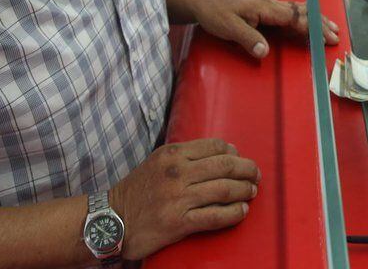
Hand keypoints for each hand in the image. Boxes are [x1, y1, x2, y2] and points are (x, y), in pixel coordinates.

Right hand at [109, 139, 258, 259]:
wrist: (111, 220)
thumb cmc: (137, 190)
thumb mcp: (157, 162)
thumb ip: (185, 156)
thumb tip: (222, 152)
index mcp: (173, 154)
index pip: (215, 146)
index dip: (234, 152)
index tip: (241, 159)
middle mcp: (177, 172)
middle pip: (225, 165)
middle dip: (247, 169)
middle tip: (256, 175)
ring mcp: (178, 198)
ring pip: (223, 189)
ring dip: (244, 190)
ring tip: (252, 192)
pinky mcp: (178, 222)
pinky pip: (215, 216)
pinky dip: (233, 213)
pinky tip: (241, 211)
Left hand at [189, 0, 339, 57]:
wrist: (202, 1)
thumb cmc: (215, 14)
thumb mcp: (228, 28)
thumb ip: (248, 39)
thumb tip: (265, 52)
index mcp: (264, 8)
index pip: (294, 18)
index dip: (311, 28)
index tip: (325, 37)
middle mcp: (270, 5)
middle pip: (301, 12)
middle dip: (319, 23)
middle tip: (335, 35)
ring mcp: (267, 6)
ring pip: (297, 10)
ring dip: (314, 18)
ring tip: (330, 27)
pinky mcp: (264, 9)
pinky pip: (289, 12)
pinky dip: (304, 16)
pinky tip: (308, 20)